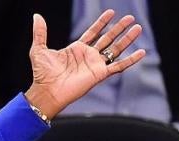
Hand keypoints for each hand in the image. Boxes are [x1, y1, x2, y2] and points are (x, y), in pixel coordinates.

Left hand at [25, 10, 144, 118]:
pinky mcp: (100, 74)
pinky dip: (131, 60)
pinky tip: (141, 52)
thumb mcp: (39, 49)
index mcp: (76, 49)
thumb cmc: (42, 74)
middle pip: (108, 38)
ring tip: (138, 28)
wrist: (47, 91)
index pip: (93, 32)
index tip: (111, 12)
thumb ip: (40, 32)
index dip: (102, 22)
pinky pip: (119, 66)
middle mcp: (88, 56)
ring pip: (115, 49)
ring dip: (127, 39)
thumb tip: (36, 16)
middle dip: (119, 28)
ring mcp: (95, 65)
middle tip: (130, 18)